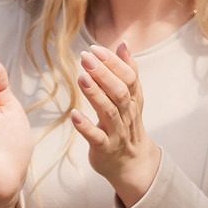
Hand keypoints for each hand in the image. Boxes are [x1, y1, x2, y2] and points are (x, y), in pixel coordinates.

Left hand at [70, 43, 162, 207]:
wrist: (132, 163)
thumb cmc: (127, 125)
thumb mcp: (132, 98)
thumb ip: (128, 71)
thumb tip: (123, 44)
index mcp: (133, 100)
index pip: (129, 77)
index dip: (114, 63)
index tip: (96, 49)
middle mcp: (127, 114)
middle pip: (120, 91)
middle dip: (104, 73)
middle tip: (86, 57)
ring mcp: (117, 132)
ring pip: (109, 111)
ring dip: (95, 94)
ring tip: (81, 77)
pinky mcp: (104, 148)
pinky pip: (96, 137)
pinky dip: (85, 126)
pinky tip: (74, 115)